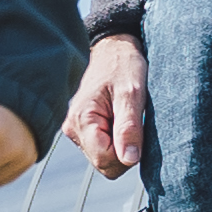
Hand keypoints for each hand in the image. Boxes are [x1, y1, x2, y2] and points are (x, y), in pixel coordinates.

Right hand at [64, 32, 149, 179]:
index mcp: (82, 120)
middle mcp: (73, 128)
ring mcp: (76, 130)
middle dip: (124, 150)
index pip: (105, 161)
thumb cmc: (123, 65)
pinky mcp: (83, 129)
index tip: (138, 131)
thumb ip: (129, 128)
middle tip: (134, 122)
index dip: (128, 154)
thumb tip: (129, 160)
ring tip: (126, 117)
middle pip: (104, 163)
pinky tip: (120, 119)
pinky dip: (116, 139)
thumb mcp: (132, 93)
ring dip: (121, 144)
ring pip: (104, 158)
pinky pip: (102, 148)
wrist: (113, 48)